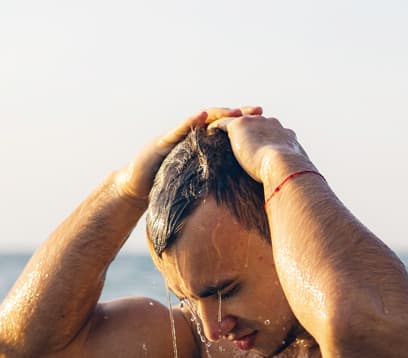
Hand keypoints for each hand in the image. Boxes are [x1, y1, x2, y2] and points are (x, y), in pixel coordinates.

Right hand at [116, 106, 262, 199]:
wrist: (138, 188)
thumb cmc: (168, 186)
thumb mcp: (197, 185)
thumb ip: (215, 182)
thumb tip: (244, 197)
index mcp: (203, 145)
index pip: (229, 132)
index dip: (248, 127)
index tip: (268, 125)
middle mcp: (192, 135)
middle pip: (220, 120)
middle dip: (240, 115)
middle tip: (259, 111)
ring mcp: (178, 135)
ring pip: (201, 120)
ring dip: (219, 114)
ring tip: (235, 111)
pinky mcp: (164, 140)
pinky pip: (179, 129)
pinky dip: (191, 121)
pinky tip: (202, 116)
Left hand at [208, 113, 311, 183]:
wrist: (287, 168)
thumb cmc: (294, 181)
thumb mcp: (296, 180)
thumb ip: (291, 182)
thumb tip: (292, 197)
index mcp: (287, 137)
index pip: (273, 135)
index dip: (264, 142)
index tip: (256, 153)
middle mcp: (272, 125)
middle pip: (255, 124)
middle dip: (246, 133)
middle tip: (234, 145)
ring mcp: (256, 123)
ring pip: (238, 121)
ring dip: (228, 130)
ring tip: (217, 140)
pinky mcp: (240, 126)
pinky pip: (222, 123)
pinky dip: (215, 129)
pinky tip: (206, 138)